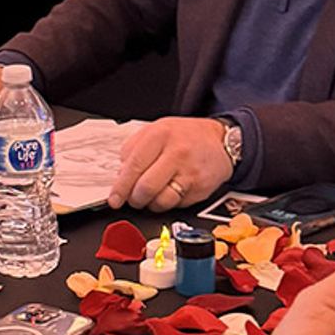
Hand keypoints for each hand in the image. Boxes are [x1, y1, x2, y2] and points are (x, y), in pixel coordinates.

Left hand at [107, 117, 233, 210]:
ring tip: (151, 195)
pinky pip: (176, 205)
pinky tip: (169, 191)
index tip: (114, 198)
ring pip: (161, 201)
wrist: (220, 140)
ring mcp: (190, 172)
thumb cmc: (186, 136)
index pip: (134, 166)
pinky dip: (167, 203)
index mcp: (160, 135)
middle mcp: (176, 153)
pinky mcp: (200, 189)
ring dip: (150, 204)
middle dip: (134, 199)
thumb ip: (134, 149)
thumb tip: (120, 175)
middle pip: (146, 188)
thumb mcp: (156, 130)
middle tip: (132, 198)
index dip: (120, 186)